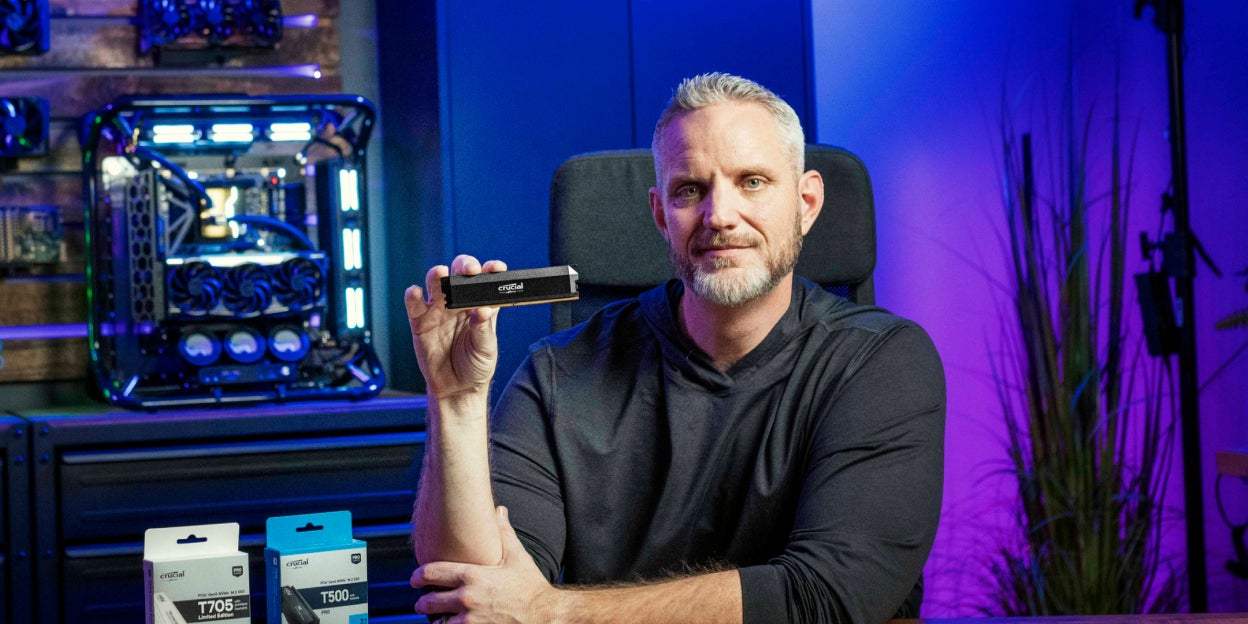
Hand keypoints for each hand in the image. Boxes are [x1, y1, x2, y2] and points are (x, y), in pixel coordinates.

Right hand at [405, 255, 507, 398]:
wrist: (457, 389)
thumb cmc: (476, 366)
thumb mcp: (486, 349)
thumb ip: (483, 330)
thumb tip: (482, 311)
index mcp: (480, 305)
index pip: (486, 281)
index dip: (491, 270)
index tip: (496, 268)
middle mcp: (459, 303)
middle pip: (459, 273)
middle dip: (463, 266)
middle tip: (469, 269)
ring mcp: (438, 310)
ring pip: (435, 282)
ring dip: (437, 275)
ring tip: (441, 274)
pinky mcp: (420, 321)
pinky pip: (414, 303)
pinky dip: (413, 295)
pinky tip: (416, 293)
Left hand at [412, 506, 559, 622]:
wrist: (545, 615)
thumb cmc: (531, 587)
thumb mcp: (517, 557)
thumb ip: (503, 533)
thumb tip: (499, 511)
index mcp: (472, 576)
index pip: (433, 573)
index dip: (418, 576)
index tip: (414, 578)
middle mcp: (466, 598)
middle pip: (429, 601)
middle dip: (422, 602)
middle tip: (421, 602)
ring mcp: (469, 620)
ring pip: (438, 622)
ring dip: (436, 620)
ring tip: (437, 618)